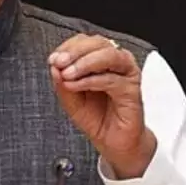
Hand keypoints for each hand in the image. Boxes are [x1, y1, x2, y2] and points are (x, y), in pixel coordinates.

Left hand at [48, 33, 156, 178]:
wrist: (113, 143)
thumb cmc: (95, 117)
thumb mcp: (70, 100)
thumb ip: (62, 82)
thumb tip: (54, 66)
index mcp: (100, 59)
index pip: (84, 41)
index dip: (67, 47)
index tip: (53, 59)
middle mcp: (116, 62)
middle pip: (97, 42)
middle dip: (75, 51)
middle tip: (58, 63)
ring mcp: (127, 74)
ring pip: (109, 55)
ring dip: (84, 62)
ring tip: (67, 74)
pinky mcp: (132, 90)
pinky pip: (111, 79)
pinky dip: (89, 80)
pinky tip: (75, 86)